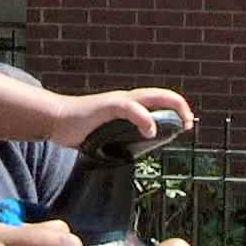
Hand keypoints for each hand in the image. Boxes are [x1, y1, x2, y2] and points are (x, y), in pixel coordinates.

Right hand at [49, 87, 193, 148]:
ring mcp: (117, 101)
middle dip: (181, 106)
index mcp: (129, 106)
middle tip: (189, 123)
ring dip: (172, 107)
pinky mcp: (107, 106)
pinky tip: (151, 131)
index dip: (176, 109)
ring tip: (181, 124)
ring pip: (152, 96)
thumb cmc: (80, 129)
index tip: (184, 126)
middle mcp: (127, 99)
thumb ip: (124, 138)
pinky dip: (145, 118)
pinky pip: (131, 108)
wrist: (56, 120)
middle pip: (162, 95)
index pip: (159, 101)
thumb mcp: (108, 134)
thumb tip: (140, 151)